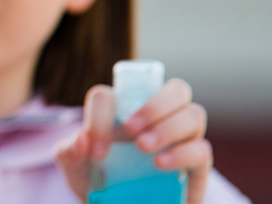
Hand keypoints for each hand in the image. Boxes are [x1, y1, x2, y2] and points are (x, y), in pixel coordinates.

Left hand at [54, 79, 213, 203]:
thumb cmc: (98, 182)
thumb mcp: (76, 170)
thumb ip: (69, 153)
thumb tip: (81, 138)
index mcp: (123, 110)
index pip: (115, 94)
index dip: (102, 115)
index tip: (96, 149)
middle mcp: (159, 117)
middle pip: (175, 89)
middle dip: (154, 105)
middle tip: (131, 130)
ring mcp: (182, 138)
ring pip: (194, 114)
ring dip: (169, 127)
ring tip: (144, 147)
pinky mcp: (197, 165)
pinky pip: (202, 149)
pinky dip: (182, 153)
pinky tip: (160, 164)